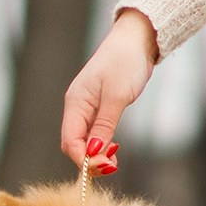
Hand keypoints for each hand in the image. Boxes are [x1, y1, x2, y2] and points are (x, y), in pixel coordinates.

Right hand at [60, 8, 158, 172]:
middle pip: (75, 144)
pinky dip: (102, 144)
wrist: (135, 38)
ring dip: (97, 154)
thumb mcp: (117, 96)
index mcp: (76, 103)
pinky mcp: (99, 107)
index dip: (83, 159)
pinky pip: (95, 133)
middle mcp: (77, 107)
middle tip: (112, 167)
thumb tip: (93, 152)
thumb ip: (104, 125)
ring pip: (85, 141)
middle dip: (90, 159)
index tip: (104, 167)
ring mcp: (87, 107)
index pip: (70, 141)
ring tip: (114, 161)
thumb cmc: (125, 61)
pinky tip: (114, 148)